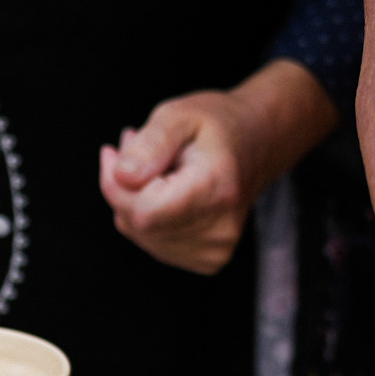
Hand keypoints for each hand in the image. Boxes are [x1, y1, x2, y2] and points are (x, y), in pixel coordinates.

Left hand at [98, 59, 335, 275]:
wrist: (257, 144)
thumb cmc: (216, 125)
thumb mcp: (179, 115)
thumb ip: (150, 144)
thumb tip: (122, 176)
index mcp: (216, 189)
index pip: (144, 211)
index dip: (118, 185)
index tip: (120, 148)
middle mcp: (219, 228)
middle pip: (140, 225)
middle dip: (124, 187)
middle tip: (137, 147)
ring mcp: (215, 250)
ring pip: (141, 235)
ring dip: (135, 200)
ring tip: (157, 166)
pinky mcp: (208, 261)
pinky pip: (153, 242)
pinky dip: (149, 217)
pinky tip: (166, 191)